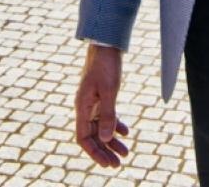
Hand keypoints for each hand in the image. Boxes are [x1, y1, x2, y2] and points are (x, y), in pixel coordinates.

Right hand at [74, 44, 129, 167]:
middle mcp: (84, 107)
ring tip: (125, 153)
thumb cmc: (105, 66)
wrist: (106, 44)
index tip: (107, 164)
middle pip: (92, 136)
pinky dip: (115, 125)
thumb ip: (108, 115)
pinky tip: (126, 133)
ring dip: (111, 141)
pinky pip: (106, 117)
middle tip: (117, 164)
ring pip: (100, 128)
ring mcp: (92, 102)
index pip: (83, 138)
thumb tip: (106, 139)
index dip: (94, 153)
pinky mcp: (101, 96)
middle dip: (104, 151)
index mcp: (82, 107)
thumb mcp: (109, 91)